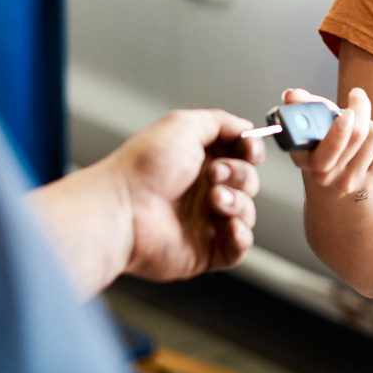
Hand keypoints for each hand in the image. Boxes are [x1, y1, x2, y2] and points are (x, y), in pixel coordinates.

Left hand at [107, 109, 263, 280]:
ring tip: (214, 200)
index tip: (248, 150)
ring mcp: (205, 220)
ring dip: (238, 203)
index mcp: (200, 160)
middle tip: (214, 174)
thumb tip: (247, 128)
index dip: (251, 152)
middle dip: (240, 175)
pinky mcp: (204, 250)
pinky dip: (241, 237)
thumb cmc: (143, 168)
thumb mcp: (184, 125)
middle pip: (249, 181)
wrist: (122, 209)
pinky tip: (230, 226)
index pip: (243, 155)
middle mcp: (204, 189)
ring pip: (247, 212)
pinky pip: (238, 248)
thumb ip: (221, 121)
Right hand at [283, 88, 372, 197]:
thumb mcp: (310, 123)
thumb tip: (291, 94)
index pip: (328, 147)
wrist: (334, 175)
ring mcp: (350, 182)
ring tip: (360, 127)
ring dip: (370, 123)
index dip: (340, 130)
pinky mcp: (372, 182)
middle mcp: (326, 175)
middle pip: (358, 134)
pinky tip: (370, 143)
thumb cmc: (322, 141)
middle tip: (356, 99)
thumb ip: (301, 105)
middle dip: (360, 110)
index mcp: (305, 159)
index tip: (347, 113)